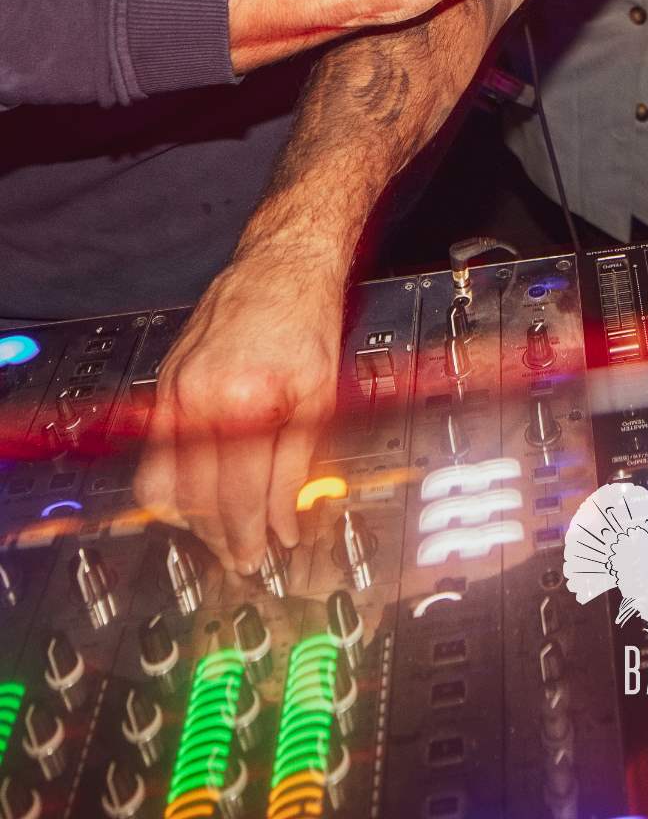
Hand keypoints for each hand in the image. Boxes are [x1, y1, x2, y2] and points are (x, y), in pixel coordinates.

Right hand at [134, 249, 341, 572]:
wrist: (279, 265)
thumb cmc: (304, 319)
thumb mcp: (319, 396)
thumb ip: (297, 466)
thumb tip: (286, 523)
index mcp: (244, 404)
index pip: (239, 497)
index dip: (252, 536)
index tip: (264, 555)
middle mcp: (199, 400)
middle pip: (196, 500)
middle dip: (220, 538)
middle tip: (243, 556)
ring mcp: (173, 392)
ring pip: (162, 485)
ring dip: (190, 519)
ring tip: (222, 531)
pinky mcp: (162, 385)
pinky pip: (154, 453)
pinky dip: (173, 484)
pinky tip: (198, 493)